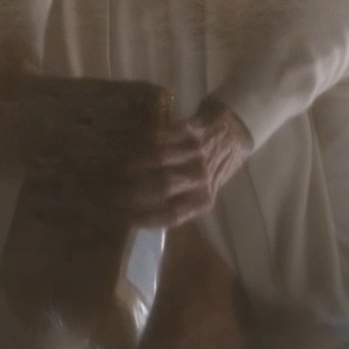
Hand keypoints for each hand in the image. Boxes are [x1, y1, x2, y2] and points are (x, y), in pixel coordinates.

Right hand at [122, 100, 252, 228]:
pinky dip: (145, 141)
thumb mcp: (204, 192)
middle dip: (134, 190)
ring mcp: (196, 153)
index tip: (125, 218)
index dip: (146, 217)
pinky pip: (162, 135)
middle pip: (162, 187)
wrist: (233, 134)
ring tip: (124, 168)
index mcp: (203, 200)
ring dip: (137, 163)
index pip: (172, 215)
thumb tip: (146, 211)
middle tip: (115, 192)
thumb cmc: (214, 168)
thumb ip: (182, 201)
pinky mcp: (191, 131)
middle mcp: (201, 178)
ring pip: (159, 158)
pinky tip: (136, 145)